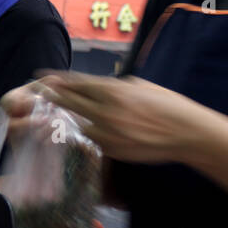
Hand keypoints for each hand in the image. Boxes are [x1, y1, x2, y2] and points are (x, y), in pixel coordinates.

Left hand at [27, 71, 217, 165]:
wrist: (187, 132)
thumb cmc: (166, 103)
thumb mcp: (139, 85)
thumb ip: (114, 86)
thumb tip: (95, 87)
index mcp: (114, 91)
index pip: (76, 83)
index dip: (57, 80)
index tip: (42, 76)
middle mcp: (107, 113)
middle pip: (71, 103)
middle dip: (54, 97)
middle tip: (40, 92)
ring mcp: (109, 134)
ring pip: (80, 124)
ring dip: (72, 118)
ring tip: (59, 112)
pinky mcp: (113, 150)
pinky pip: (94, 140)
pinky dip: (90, 133)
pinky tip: (87, 128)